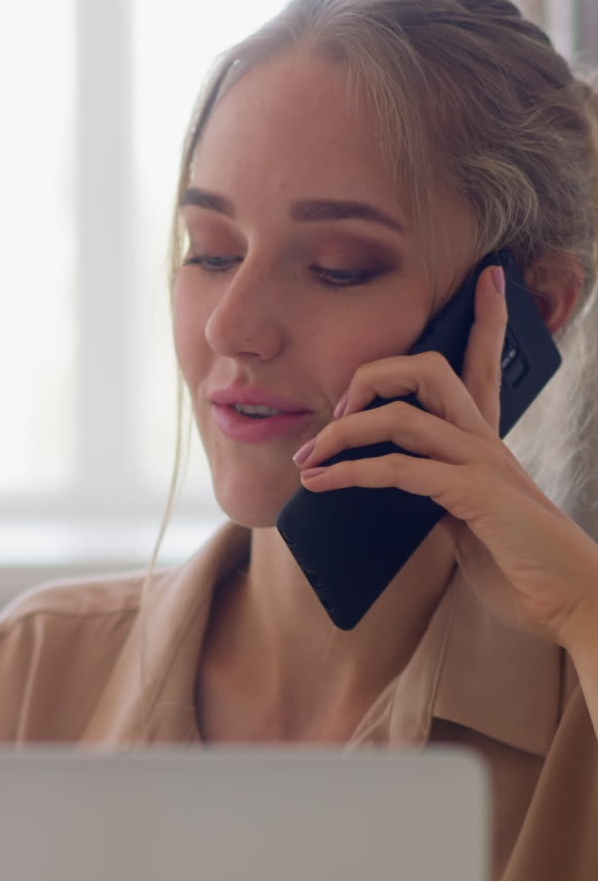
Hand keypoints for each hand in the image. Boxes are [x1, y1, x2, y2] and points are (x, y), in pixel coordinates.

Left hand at [294, 265, 597, 646]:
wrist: (570, 603)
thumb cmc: (521, 566)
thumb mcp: (470, 522)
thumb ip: (439, 497)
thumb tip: (394, 491)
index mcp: (488, 443)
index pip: (485, 366)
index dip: (486, 319)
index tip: (488, 278)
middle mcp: (486, 442)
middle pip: (428, 370)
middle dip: (371, 375)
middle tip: (335, 409)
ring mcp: (481, 464)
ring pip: (401, 416)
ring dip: (344, 432)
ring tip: (309, 456)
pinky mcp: (474, 494)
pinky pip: (400, 470)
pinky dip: (352, 473)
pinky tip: (324, 482)